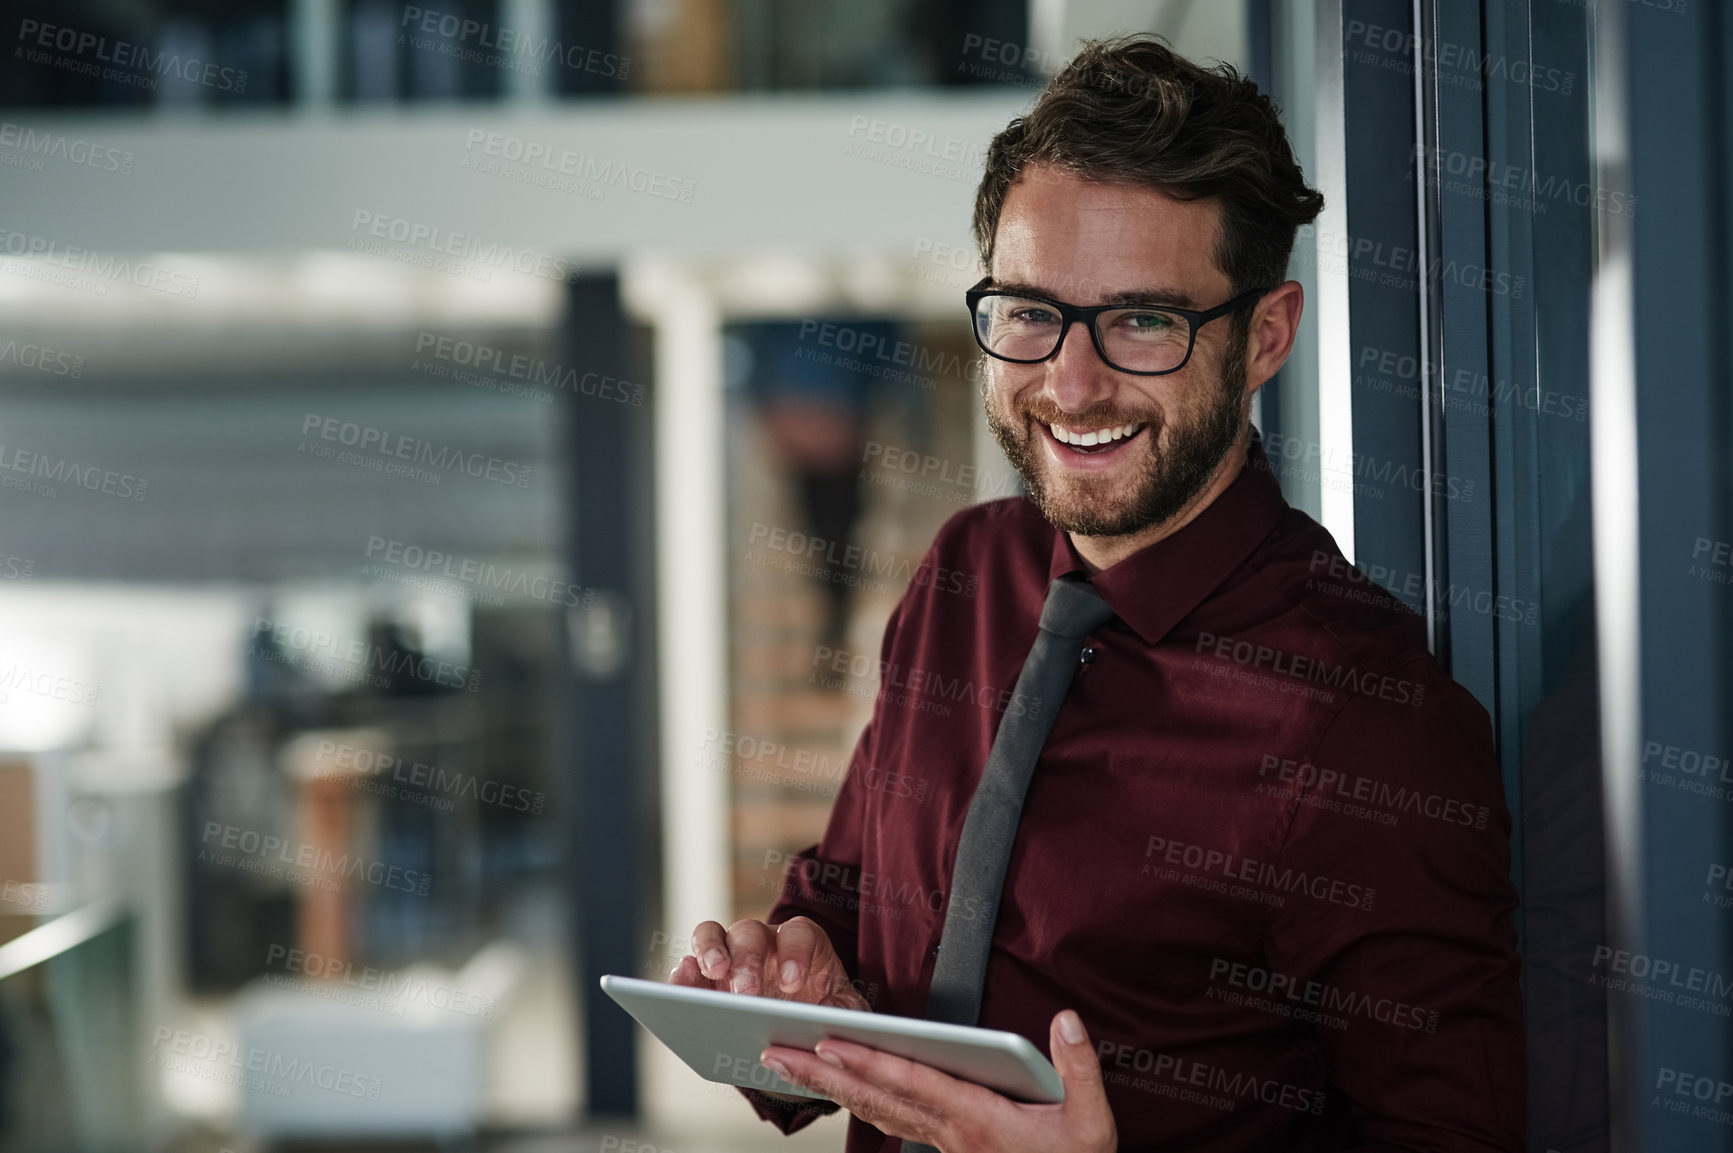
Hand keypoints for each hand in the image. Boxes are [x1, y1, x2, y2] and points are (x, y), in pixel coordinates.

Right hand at [670, 915, 869, 1010]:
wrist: (796, 1029)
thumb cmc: (822, 1010)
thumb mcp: (844, 1012)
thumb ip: (847, 1010)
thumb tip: (831, 1010)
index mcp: (803, 944)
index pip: (798, 934)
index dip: (794, 953)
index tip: (791, 983)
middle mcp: (763, 941)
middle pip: (750, 933)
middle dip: (747, 960)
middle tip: (746, 994)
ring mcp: (728, 955)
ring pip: (711, 934)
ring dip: (708, 951)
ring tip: (710, 976)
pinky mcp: (702, 977)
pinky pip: (687, 965)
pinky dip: (682, 973)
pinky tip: (679, 991)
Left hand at [758, 1009, 1115, 1152]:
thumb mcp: (1093, 1123)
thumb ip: (1080, 1068)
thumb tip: (1066, 1019)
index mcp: (979, 1121)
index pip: (913, 1085)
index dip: (869, 1063)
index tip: (828, 1042)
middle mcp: (950, 1133)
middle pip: (875, 1099)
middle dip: (821, 1074)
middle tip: (773, 1052)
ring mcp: (944, 1143)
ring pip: (874, 1110)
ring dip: (828, 1086)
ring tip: (786, 1061)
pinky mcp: (946, 1145)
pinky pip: (889, 1119)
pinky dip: (857, 1098)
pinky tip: (835, 1084)